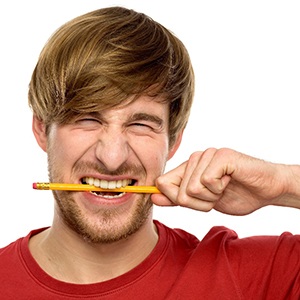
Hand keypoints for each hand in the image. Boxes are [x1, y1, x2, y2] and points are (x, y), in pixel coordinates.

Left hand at [151, 148, 298, 214]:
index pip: (163, 183)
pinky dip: (220, 190)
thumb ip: (176, 199)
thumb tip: (153, 197)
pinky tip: (230, 180)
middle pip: (178, 192)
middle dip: (200, 203)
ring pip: (191, 188)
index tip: (197, 201)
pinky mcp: (220, 156)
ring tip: (224, 187)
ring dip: (211, 197)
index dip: (174, 199)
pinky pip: (206, 181)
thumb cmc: (235, 194)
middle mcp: (194, 158)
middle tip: (217, 194)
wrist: (265, 190)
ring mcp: (207, 155)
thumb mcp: (202, 203)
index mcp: (187, 168)